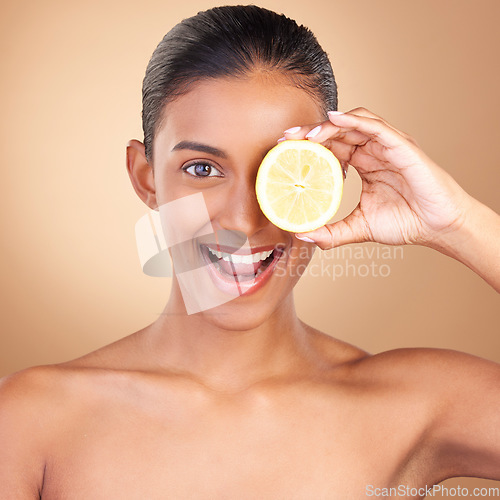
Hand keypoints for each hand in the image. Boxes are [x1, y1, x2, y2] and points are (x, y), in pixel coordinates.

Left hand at [284, 108, 471, 249]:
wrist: (437, 228)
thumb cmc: (405, 222)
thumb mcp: (359, 228)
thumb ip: (332, 232)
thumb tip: (303, 235)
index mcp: (364, 165)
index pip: (331, 148)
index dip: (308, 147)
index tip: (284, 151)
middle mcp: (373, 151)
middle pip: (337, 132)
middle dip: (310, 133)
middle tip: (285, 140)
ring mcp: (387, 146)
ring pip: (352, 125)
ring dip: (326, 126)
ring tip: (304, 135)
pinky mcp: (401, 145)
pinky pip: (375, 126)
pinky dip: (353, 120)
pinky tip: (333, 120)